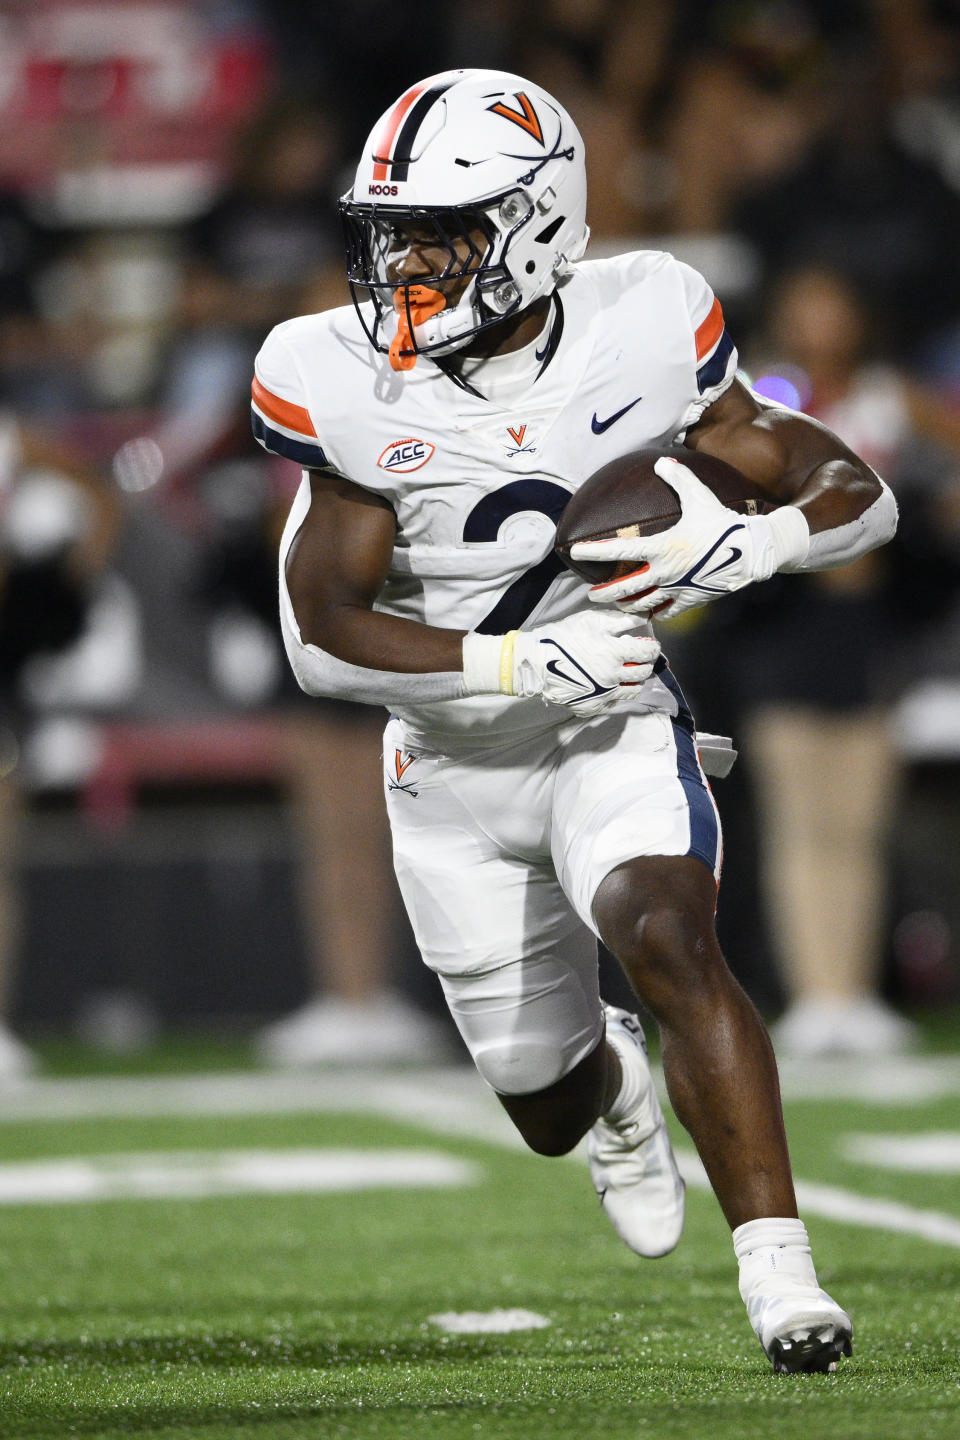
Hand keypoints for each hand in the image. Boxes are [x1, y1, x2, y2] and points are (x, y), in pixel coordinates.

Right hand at [462, 609, 659, 715]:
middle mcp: (613, 678)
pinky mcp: (593, 706)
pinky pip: (615, 702)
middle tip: (638, 656)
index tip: (649, 643)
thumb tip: (644, 619)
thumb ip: (621, 620)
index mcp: (615, 654)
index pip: (648, 652)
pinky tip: (610, 683)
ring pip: (633, 691)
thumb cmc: (563, 637)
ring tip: (627, 671)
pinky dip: (618, 693)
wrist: (534, 663)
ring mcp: (604, 695)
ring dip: (636, 680)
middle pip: (644, 672)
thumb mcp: (591, 620)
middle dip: (646, 662)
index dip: (652, 646)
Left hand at [570, 456, 806, 617]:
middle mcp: (664, 571)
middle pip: (624, 589)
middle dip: (603, 593)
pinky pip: (667, 612)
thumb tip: (661, 460)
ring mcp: (677, 589)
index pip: (619, 550)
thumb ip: (678, 477)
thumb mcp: (699, 496)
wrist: (752, 551)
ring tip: (616, 606)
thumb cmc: (723, 522)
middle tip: (591, 594)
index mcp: (662, 547)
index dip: (595, 551)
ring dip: (626, 606)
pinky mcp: (691, 599)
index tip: (575, 552)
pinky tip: (650, 614)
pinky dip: (656, 614)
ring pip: (642, 605)